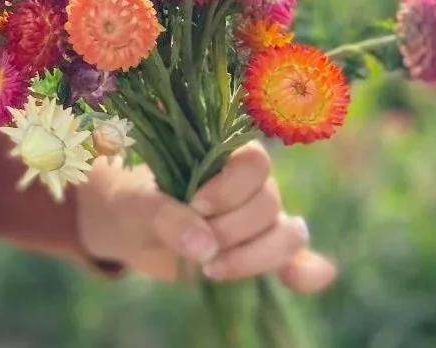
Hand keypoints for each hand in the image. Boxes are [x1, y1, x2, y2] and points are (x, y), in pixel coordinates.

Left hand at [76, 142, 335, 291]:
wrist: (131, 231)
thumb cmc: (134, 204)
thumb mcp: (137, 206)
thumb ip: (166, 216)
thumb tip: (204, 244)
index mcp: (221, 154)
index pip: (254, 162)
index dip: (230, 189)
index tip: (196, 205)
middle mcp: (248, 184)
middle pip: (269, 203)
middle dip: (233, 231)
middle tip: (195, 247)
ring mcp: (258, 220)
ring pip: (286, 234)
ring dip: (256, 258)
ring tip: (211, 270)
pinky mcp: (261, 253)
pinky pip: (298, 261)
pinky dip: (304, 272)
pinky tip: (295, 282)